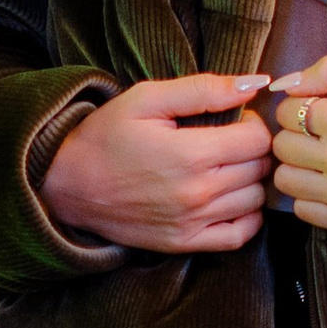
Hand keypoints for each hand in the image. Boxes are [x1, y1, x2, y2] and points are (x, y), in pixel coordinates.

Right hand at [39, 75, 272, 253]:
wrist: (67, 185)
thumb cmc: (105, 136)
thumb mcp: (146, 98)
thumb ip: (202, 89)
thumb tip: (253, 84)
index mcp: (191, 154)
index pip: (257, 139)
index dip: (253, 123)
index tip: (235, 119)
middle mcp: (197, 193)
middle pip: (259, 169)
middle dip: (253, 149)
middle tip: (230, 140)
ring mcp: (192, 222)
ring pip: (254, 200)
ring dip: (250, 180)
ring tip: (228, 167)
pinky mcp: (184, 243)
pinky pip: (239, 236)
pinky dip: (247, 217)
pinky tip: (231, 199)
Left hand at [269, 58, 326, 237]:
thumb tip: (285, 85)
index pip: (288, 110)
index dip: (300, 105)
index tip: (320, 109)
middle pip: (282, 145)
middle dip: (296, 134)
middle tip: (322, 133)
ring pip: (285, 179)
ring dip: (299, 166)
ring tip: (325, 157)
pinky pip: (301, 209)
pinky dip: (310, 195)